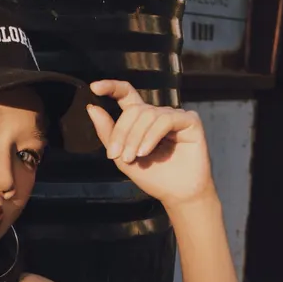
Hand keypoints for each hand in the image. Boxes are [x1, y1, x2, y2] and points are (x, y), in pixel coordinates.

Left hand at [86, 79, 215, 208]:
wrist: (177, 194)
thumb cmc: (153, 177)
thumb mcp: (122, 157)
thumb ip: (108, 133)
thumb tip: (92, 108)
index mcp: (141, 120)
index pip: (126, 94)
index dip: (111, 87)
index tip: (94, 88)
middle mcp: (158, 114)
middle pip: (133, 110)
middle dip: (122, 132)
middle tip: (118, 155)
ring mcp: (175, 115)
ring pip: (148, 115)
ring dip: (135, 138)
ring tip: (132, 158)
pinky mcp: (190, 120)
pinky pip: (165, 120)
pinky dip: (151, 136)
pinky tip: (145, 152)